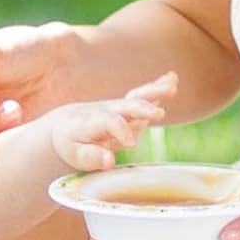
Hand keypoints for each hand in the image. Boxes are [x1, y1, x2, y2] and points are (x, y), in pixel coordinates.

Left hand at [51, 73, 177, 170]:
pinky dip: (157, 86)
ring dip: (154, 92)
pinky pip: (142, 94)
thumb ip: (92, 157)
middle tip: (159, 114)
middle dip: (142, 110)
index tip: (131, 144)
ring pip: (136, 97)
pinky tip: (173, 78)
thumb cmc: (73, 144)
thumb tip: (109, 161)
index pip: (108, 122)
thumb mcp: (76, 155)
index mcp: (91, 123)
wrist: (67, 124)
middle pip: (125, 106)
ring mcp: (118, 106)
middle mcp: (106, 110)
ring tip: (173, 87)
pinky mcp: (127, 105)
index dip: (120, 131)